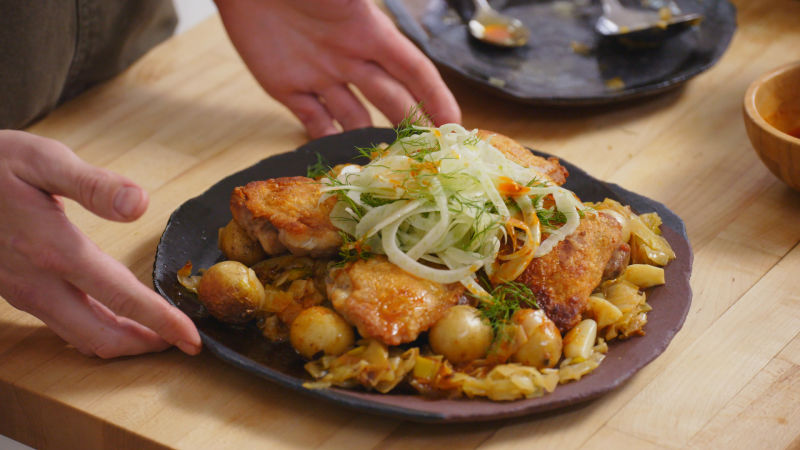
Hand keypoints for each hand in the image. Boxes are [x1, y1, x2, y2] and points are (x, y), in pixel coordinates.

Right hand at [0, 130, 200, 357]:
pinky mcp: (14, 291)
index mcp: (54, 250)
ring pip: (79, 336)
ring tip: (156, 335)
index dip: (162, 322)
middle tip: (181, 342)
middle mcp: (38, 282)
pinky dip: (96, 331)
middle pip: (100, 335)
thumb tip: (140, 203)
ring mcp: (22, 291)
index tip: (192, 339)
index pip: (121, 297)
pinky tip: (114, 320)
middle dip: (146, 344)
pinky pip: (62, 325)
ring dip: (122, 341)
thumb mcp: (42, 160)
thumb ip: (93, 185)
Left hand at [215, 0, 460, 137]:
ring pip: (354, 116)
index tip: (454, 126)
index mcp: (370, 32)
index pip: (415, 71)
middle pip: (391, 100)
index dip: (437, 98)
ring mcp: (319, 74)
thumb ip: (366, 6)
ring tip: (386, 170)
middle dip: (412, 127)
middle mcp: (350, 58)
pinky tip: (340, 160)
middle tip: (429, 160)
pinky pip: (312, 119)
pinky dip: (325, 139)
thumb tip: (387, 11)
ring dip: (370, 139)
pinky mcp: (286, 85)